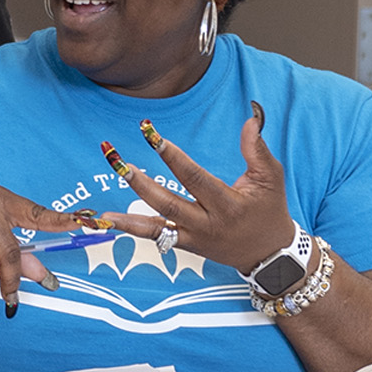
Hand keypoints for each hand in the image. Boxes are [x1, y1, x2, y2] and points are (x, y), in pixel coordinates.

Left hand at [98, 103, 297, 274]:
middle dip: (138, 181)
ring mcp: (194, 237)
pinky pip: (156, 237)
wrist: (269, 255)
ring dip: (126, 216)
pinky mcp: (186, 245)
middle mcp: (207, 223)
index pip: (193, 176)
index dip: (170, 155)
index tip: (149, 133)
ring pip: (155, 225)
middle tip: (116, 160)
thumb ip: (257, 148)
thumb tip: (250, 117)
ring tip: (100, 209)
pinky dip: (132, 229)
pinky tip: (108, 222)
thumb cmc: (270, 211)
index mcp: (227, 203)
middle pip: (166, 201)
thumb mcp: (271, 178)